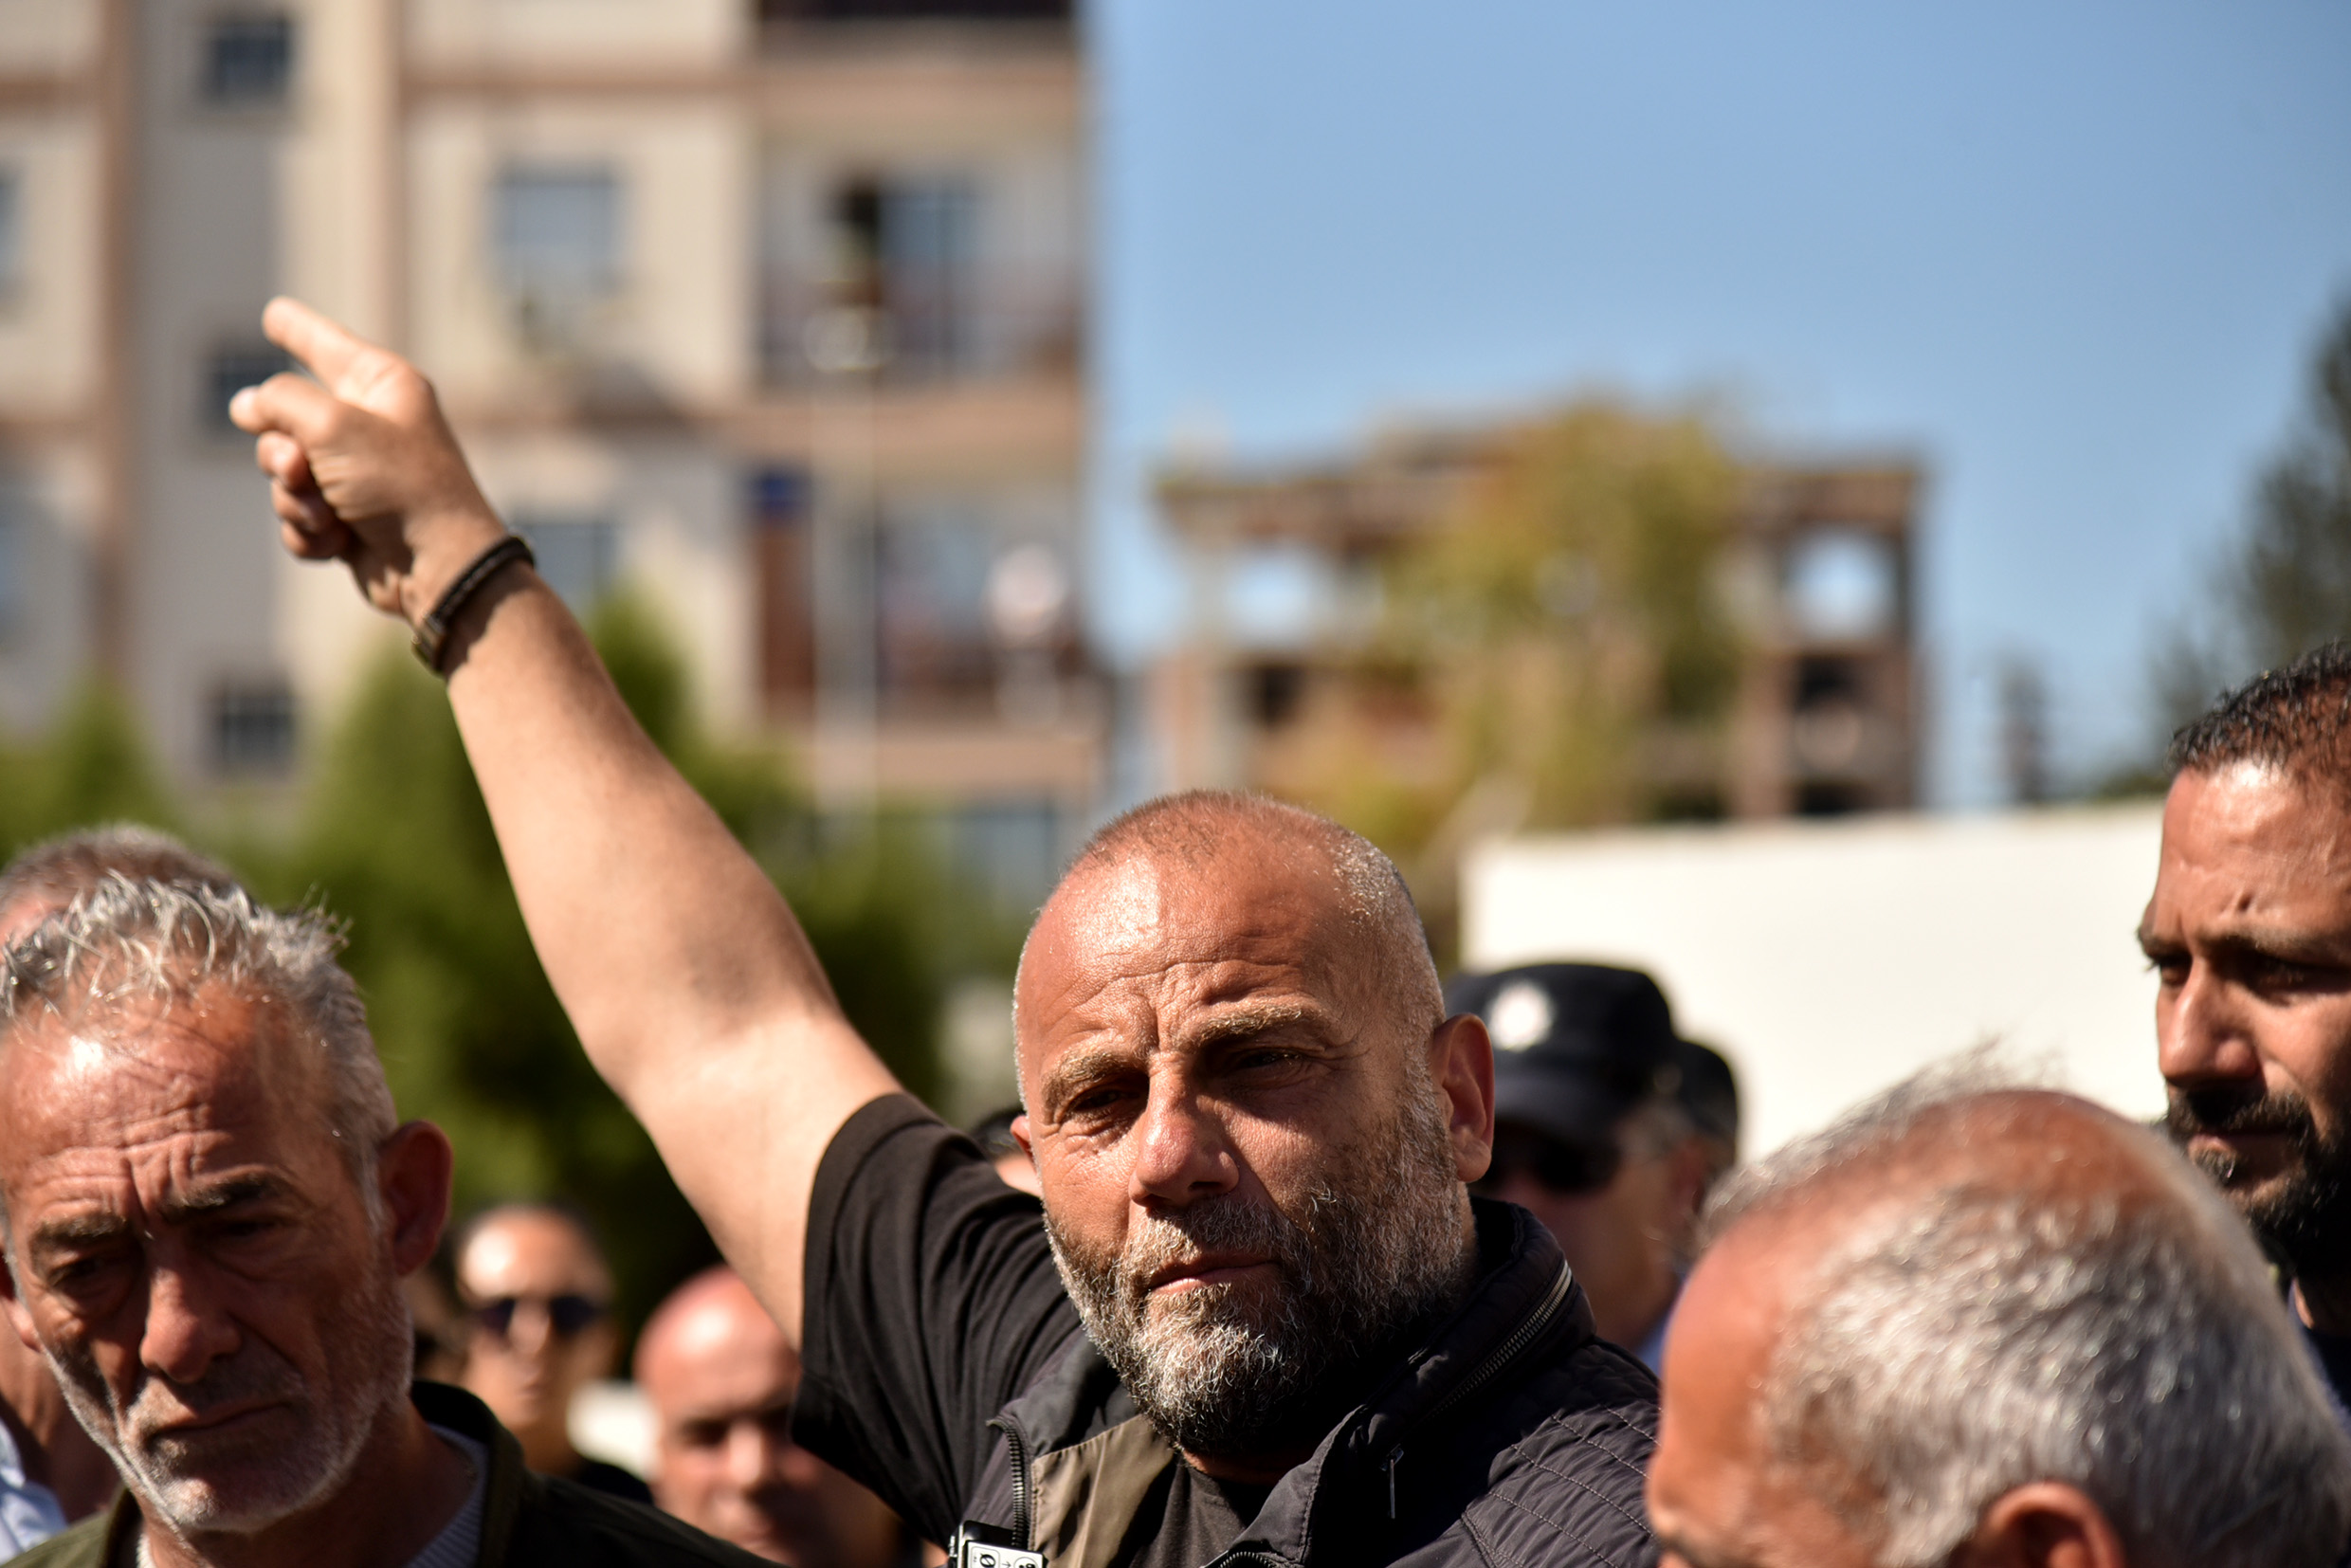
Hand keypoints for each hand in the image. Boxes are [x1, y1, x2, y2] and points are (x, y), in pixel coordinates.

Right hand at [229, 297, 508, 623]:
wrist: (439, 569)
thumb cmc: (401, 486)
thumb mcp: (334, 425)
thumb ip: (281, 402)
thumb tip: (247, 405)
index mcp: (383, 386)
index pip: (328, 347)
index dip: (299, 330)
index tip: (275, 314)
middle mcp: (371, 427)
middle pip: (285, 422)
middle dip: (280, 454)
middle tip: (298, 470)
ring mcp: (360, 477)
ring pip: (285, 477)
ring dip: (295, 501)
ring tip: (329, 516)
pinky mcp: (351, 523)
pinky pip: (299, 519)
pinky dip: (310, 534)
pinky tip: (338, 544)